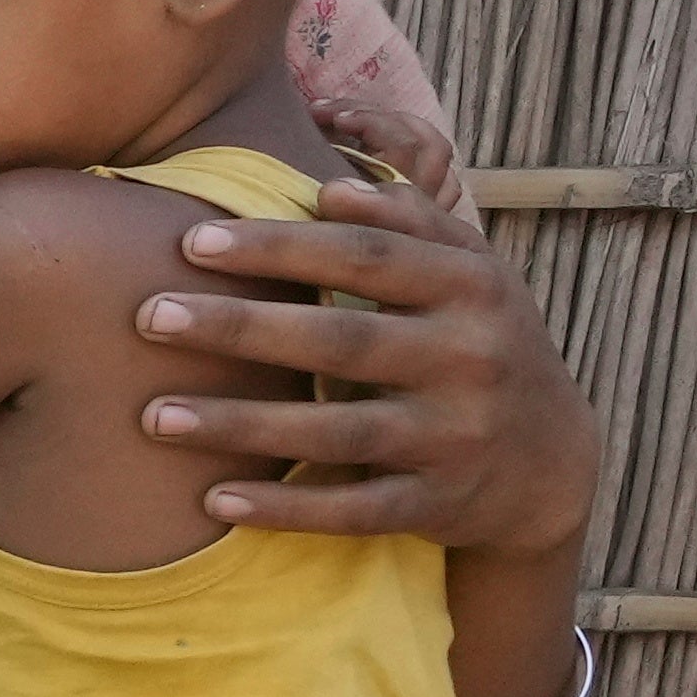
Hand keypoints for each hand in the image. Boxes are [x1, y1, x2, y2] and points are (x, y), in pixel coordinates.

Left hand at [138, 0, 597, 547]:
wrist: (550, 460)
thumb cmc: (478, 339)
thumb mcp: (468, 271)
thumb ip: (408, 220)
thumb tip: (328, 187)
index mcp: (472, 286)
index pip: (364, 257)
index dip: (277, 248)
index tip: (190, 240)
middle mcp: (470, 359)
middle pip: (339, 342)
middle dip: (240, 329)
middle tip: (146, 315)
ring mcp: (455, 438)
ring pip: (336, 434)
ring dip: (240, 426)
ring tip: (152, 414)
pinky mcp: (438, 506)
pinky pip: (350, 510)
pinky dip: (283, 508)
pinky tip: (212, 502)